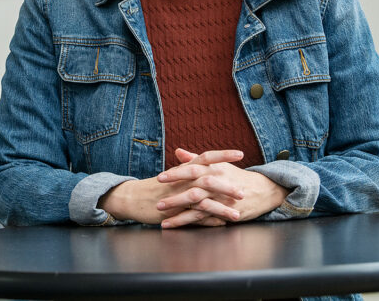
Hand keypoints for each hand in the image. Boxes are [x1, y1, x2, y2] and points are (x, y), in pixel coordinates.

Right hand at [98, 149, 245, 225]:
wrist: (134, 198)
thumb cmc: (156, 187)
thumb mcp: (174, 175)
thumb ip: (190, 167)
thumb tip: (207, 163)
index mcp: (184, 169)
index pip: (206, 157)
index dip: (223, 155)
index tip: (241, 153)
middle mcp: (182, 180)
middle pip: (208, 179)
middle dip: (228, 186)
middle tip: (244, 191)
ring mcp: (179, 196)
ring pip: (203, 200)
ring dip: (221, 208)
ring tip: (237, 214)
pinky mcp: (174, 211)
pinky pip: (195, 216)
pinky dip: (209, 220)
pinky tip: (221, 224)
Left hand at [156, 148, 288, 227]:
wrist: (262, 190)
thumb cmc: (236, 176)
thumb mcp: (218, 164)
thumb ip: (196, 159)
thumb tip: (178, 152)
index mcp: (214, 169)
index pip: (192, 169)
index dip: (176, 174)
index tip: (160, 178)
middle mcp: (218, 184)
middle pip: (194, 191)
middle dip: (175, 198)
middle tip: (158, 203)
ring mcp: (222, 201)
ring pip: (199, 208)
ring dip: (180, 216)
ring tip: (164, 220)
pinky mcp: (226, 214)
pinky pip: (206, 220)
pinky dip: (192, 224)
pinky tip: (179, 227)